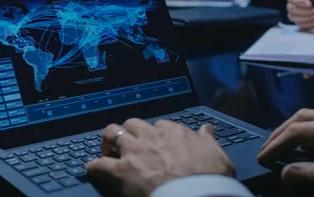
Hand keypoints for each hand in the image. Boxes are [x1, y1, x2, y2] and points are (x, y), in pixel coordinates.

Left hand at [86, 119, 234, 196]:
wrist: (195, 196)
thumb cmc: (210, 179)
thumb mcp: (218, 157)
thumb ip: (209, 142)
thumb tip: (207, 130)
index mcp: (174, 132)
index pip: (159, 125)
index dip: (155, 135)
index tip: (155, 144)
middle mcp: (151, 136)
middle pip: (132, 124)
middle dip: (129, 133)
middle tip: (128, 145)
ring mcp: (134, 152)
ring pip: (112, 134)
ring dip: (109, 142)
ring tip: (108, 152)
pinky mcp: (120, 171)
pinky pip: (99, 164)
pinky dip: (95, 167)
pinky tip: (94, 170)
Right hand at [258, 109, 313, 193]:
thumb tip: (285, 172)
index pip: (295, 133)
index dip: (275, 145)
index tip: (263, 159)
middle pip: (300, 117)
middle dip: (279, 132)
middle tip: (267, 150)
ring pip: (312, 115)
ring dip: (292, 128)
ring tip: (282, 145)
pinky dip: (308, 128)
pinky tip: (309, 143)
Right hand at [286, 0, 313, 28]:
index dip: (299, 1)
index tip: (310, 4)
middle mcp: (291, 5)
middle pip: (291, 8)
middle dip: (303, 10)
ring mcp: (293, 15)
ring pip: (294, 17)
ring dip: (306, 17)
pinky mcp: (298, 23)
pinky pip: (300, 24)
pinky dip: (308, 23)